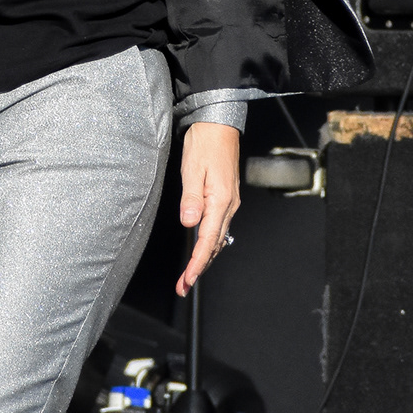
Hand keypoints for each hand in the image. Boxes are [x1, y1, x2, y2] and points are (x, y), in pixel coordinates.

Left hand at [175, 122, 241, 294]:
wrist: (218, 125)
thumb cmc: (204, 143)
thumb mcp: (192, 168)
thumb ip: (191, 197)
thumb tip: (189, 223)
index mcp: (220, 200)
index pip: (208, 240)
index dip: (197, 262)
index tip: (188, 279)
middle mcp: (228, 205)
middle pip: (214, 244)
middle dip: (199, 268)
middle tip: (184, 286)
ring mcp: (228, 202)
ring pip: (217, 238)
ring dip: (204, 258)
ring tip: (189, 275)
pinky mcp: (225, 197)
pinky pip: (218, 227)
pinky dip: (208, 243)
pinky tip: (202, 249)